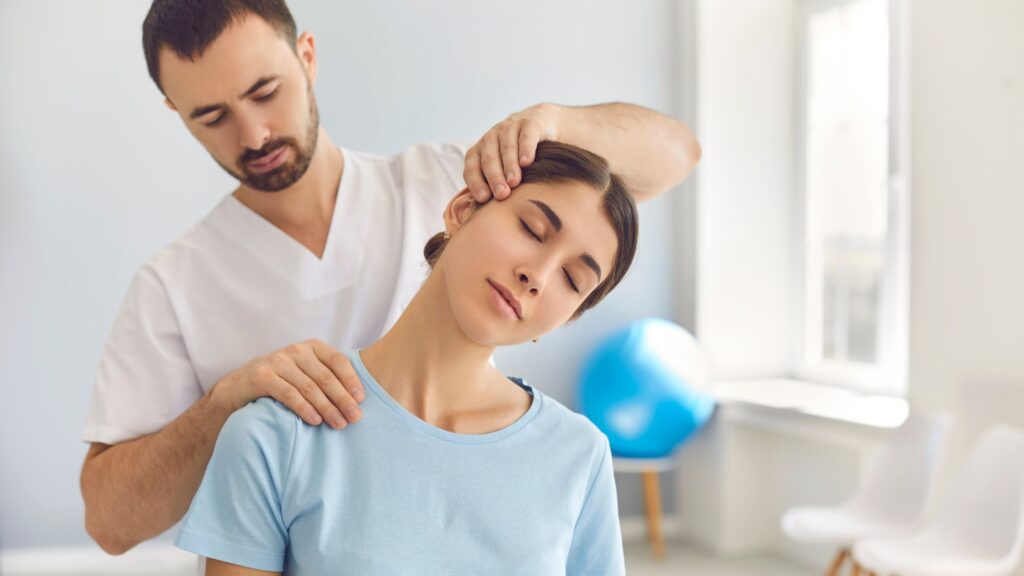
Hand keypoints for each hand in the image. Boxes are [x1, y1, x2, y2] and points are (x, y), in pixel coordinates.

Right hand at [213, 339, 363, 428]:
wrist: (238, 387)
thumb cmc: (281, 381)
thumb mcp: (305, 373)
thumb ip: (327, 377)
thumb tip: (358, 399)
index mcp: (311, 347)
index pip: (337, 361)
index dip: (351, 380)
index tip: (361, 400)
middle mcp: (296, 350)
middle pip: (325, 377)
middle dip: (343, 399)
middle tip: (355, 418)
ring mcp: (277, 361)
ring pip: (309, 387)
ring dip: (327, 407)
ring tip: (339, 423)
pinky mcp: (262, 376)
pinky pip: (288, 394)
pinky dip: (304, 408)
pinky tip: (315, 421)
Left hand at [463, 103, 559, 202]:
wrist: (540, 125)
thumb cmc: (518, 157)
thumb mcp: (503, 169)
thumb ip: (494, 187)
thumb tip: (488, 219)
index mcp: (480, 150)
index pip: (472, 166)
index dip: (475, 182)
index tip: (483, 198)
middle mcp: (491, 137)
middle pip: (489, 158)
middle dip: (494, 177)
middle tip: (502, 195)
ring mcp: (509, 128)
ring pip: (506, 147)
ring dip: (509, 165)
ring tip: (514, 182)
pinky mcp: (529, 123)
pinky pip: (526, 136)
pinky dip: (525, 149)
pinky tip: (527, 162)